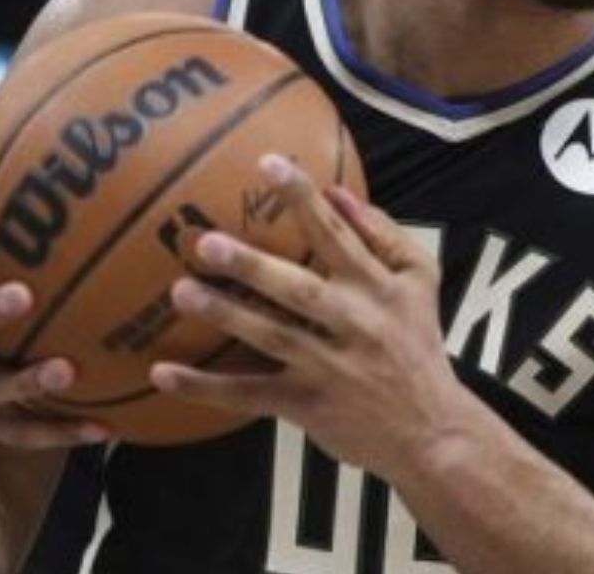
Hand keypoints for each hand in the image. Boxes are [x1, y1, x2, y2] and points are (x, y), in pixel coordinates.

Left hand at [150, 155, 474, 476]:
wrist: (431, 430)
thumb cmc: (418, 344)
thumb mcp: (421, 282)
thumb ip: (384, 234)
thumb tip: (337, 192)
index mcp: (378, 288)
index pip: (337, 236)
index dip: (303, 199)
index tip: (269, 163)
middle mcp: (353, 323)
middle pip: (299, 291)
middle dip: (253, 267)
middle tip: (206, 244)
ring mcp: (327, 367)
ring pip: (271, 338)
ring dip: (226, 315)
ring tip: (182, 292)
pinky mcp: (305, 404)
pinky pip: (249, 394)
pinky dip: (205, 387)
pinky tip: (162, 374)